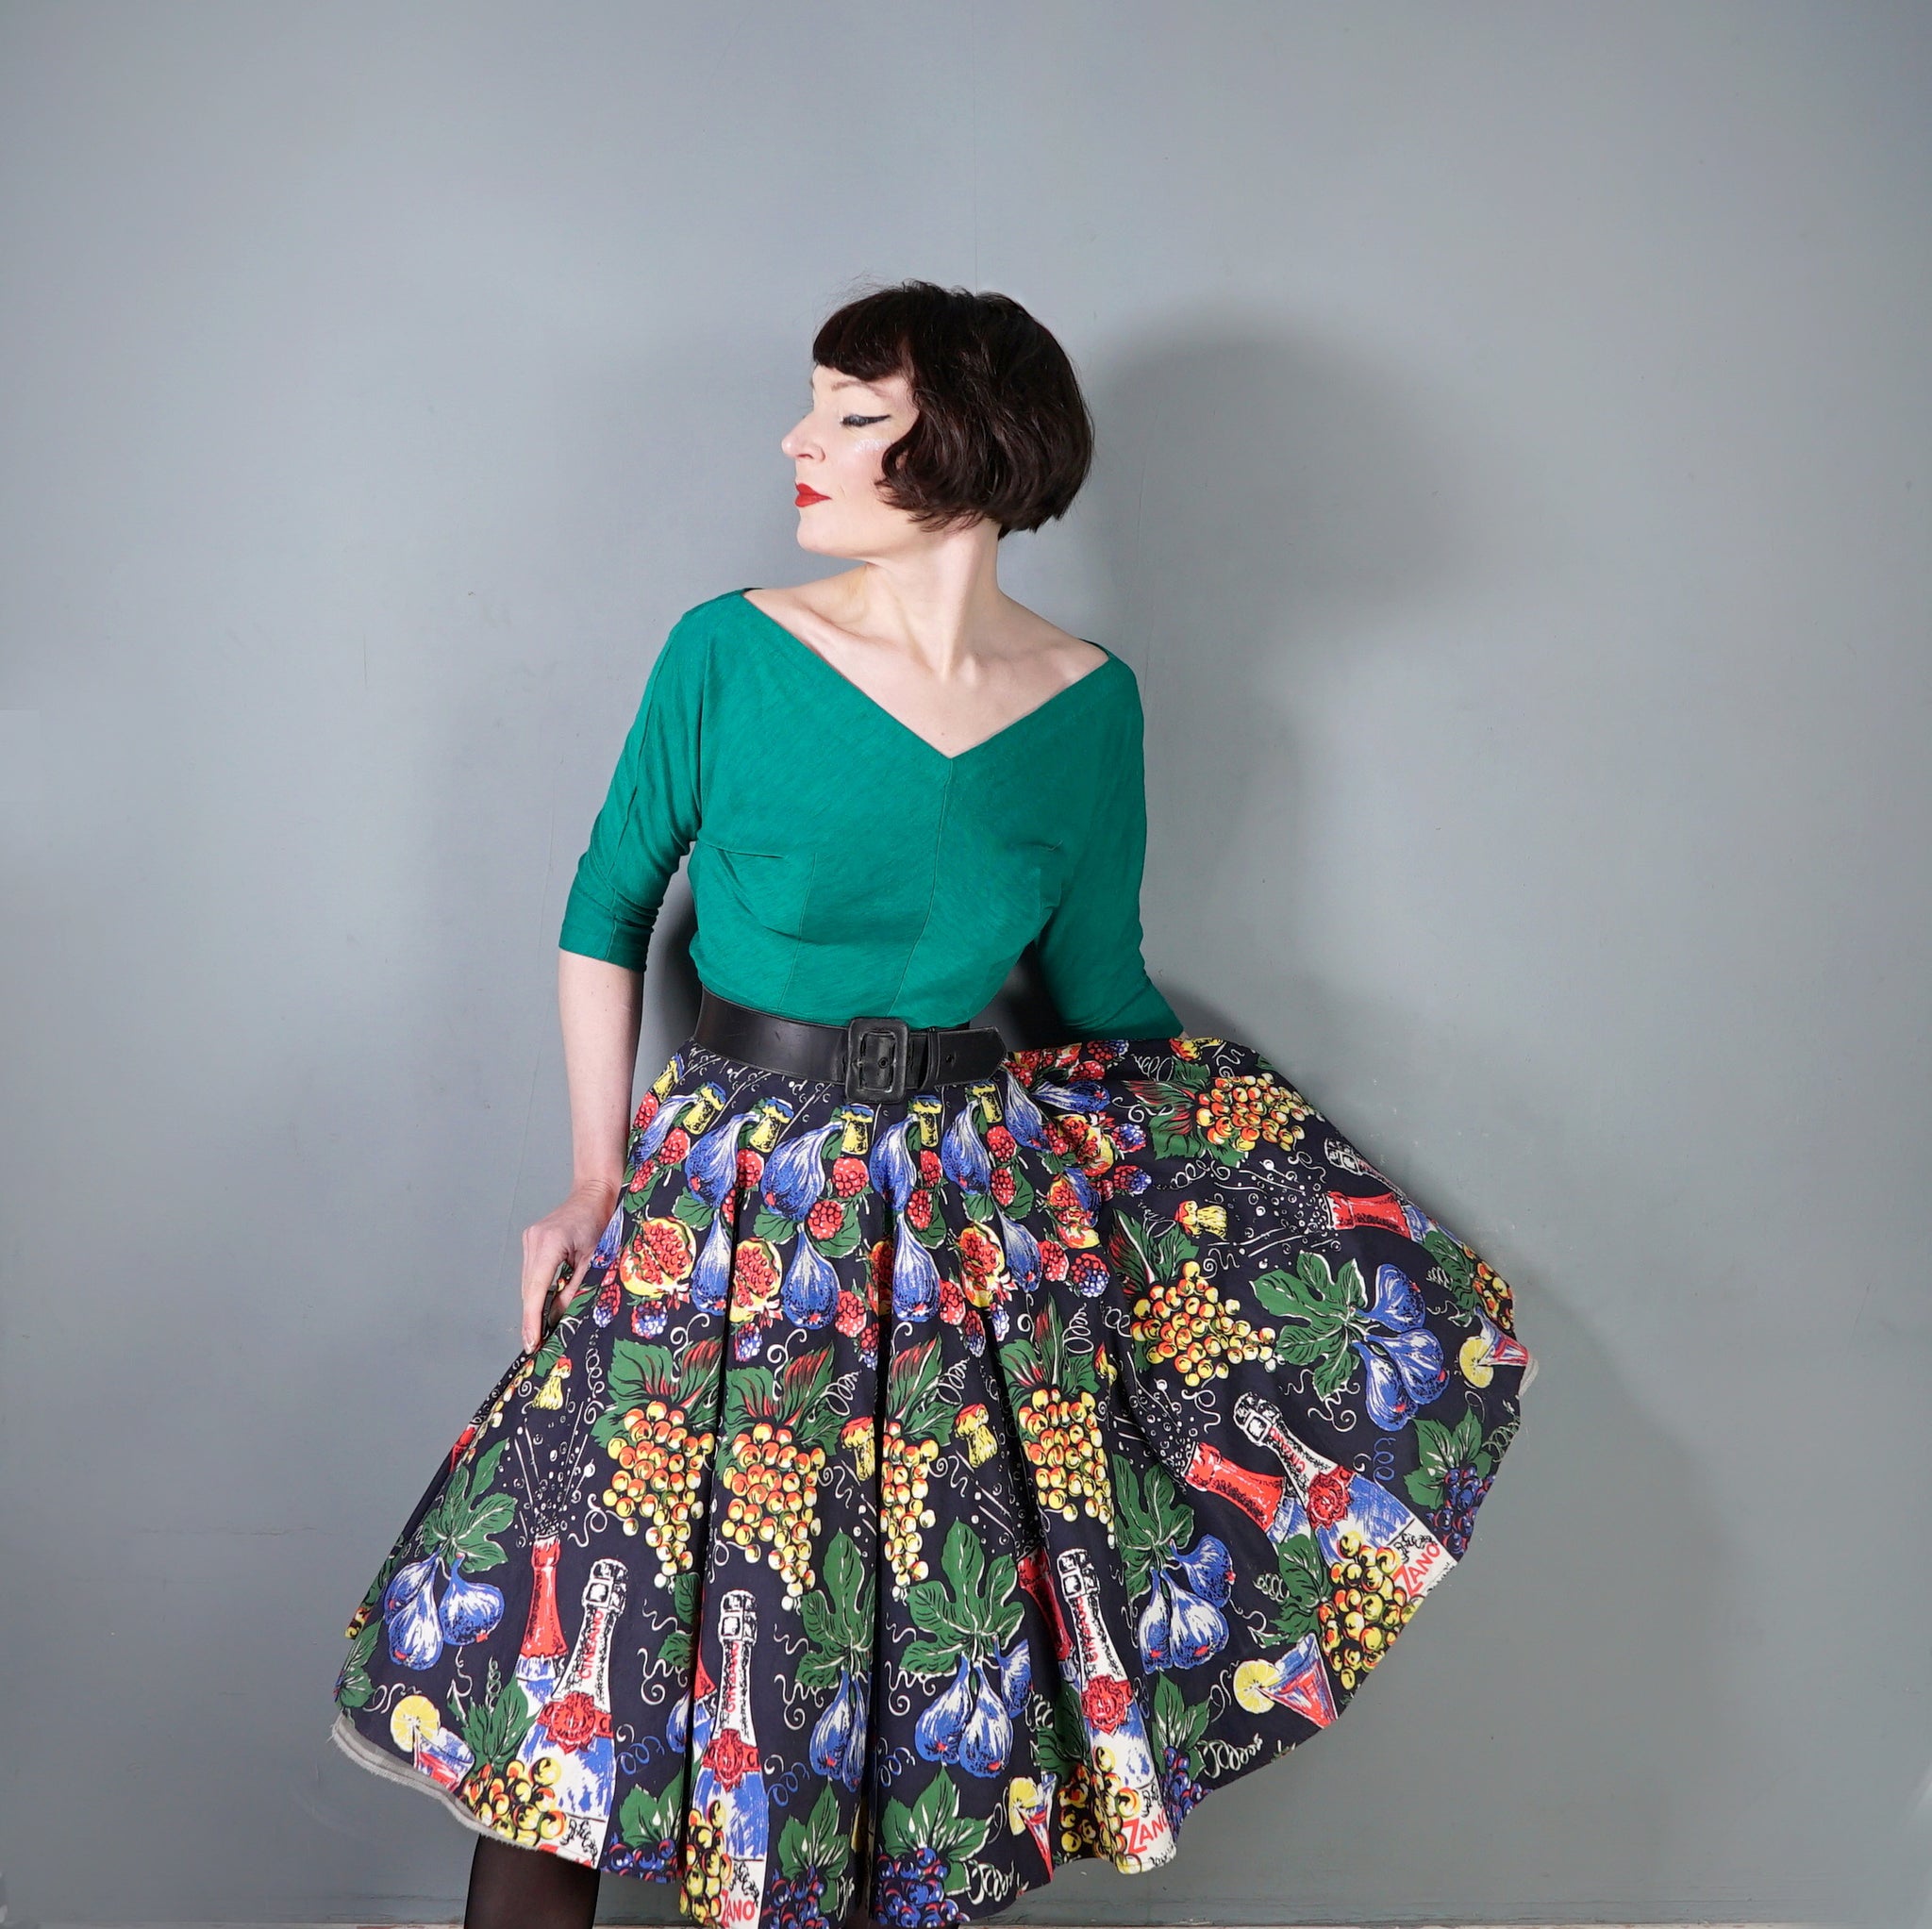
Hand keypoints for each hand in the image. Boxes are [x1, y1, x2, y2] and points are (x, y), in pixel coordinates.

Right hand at [520, 1180, 619, 1352]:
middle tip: (534, 1346)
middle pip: (528, 1288)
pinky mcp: (532, 1239)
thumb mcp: (595, 1259)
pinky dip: (537, 1289)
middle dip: (531, 1317)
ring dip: (533, 1305)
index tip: (532, 1342)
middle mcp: (534, 1240)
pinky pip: (532, 1271)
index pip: (535, 1289)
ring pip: (528, 1281)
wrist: (596, 1191)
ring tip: (537, 1332)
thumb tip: (559, 1318)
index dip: (532, 1319)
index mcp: (550, 1242)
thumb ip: (576, 1288)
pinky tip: (542, 1307)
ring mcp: (530, 1238)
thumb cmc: (603, 1220)